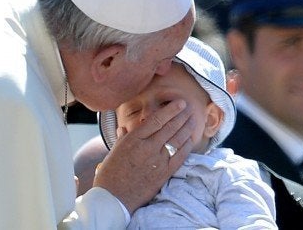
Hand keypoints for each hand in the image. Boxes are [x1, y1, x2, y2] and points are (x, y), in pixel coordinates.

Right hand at [93, 99, 194, 213]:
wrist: (113, 198)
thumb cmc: (110, 175)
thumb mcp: (113, 152)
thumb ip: (122, 138)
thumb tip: (124, 128)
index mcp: (133, 140)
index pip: (156, 120)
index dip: (170, 110)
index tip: (179, 103)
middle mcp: (147, 148)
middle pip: (169, 128)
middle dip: (181, 116)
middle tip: (189, 108)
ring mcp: (157, 161)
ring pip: (176, 140)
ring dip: (186, 129)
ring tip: (192, 120)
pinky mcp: (163, 174)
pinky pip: (179, 157)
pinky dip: (186, 147)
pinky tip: (190, 140)